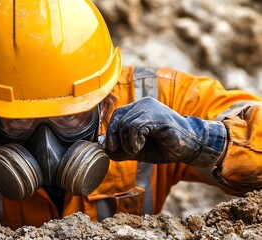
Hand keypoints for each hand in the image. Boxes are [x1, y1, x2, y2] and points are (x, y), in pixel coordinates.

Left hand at [105, 97, 226, 166]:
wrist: (191, 147)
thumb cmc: (165, 147)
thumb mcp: (138, 149)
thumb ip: (121, 149)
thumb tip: (104, 151)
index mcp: (139, 109)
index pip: (116, 116)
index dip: (110, 133)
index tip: (112, 148)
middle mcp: (144, 104)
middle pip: (117, 119)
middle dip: (115, 139)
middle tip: (125, 151)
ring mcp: (151, 108)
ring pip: (125, 124)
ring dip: (126, 142)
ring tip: (136, 150)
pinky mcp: (158, 116)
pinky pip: (135, 126)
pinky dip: (133, 140)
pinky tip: (140, 146)